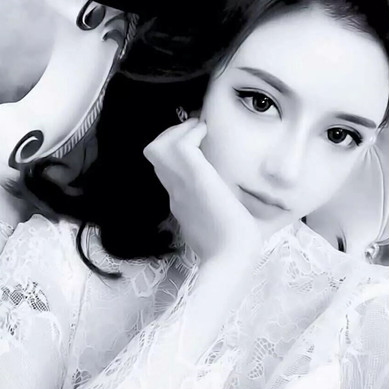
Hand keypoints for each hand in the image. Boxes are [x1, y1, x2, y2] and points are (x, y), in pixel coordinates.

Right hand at [143, 118, 261, 267]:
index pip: (166, 167)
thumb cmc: (233, 246)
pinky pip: (180, 145)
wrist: (232, 259)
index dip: (176, 149)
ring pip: (159, 146)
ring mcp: (181, 185)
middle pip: (154, 153)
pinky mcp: (195, 179)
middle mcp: (175, 190)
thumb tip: (226, 199)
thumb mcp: (216, 224)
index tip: (196, 139)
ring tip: (200, 130)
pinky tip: (206, 134)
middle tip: (196, 130)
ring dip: (179, 131)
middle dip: (173, 134)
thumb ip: (213, 211)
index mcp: (180, 200)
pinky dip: (191, 132)